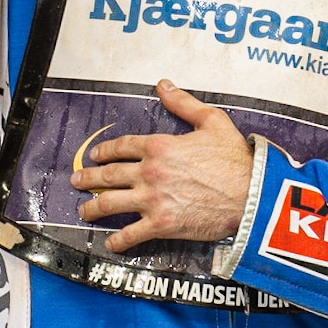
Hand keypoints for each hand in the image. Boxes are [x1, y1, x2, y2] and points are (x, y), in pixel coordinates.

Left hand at [70, 80, 253, 251]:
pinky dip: (117, 240)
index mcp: (159, 146)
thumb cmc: (235, 159)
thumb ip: (184, 103)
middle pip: (108, 174)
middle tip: (76, 180)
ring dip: (92, 207)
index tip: (94, 155)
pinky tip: (110, 242)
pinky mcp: (161, 225)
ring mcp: (152, 200)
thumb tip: (164, 85)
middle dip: (87, 177)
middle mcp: (149, 172)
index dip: (104, 151)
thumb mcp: (212, 121)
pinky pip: (130, 234)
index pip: (122, 147)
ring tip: (84, 210)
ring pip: (110, 203)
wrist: (251, 195)